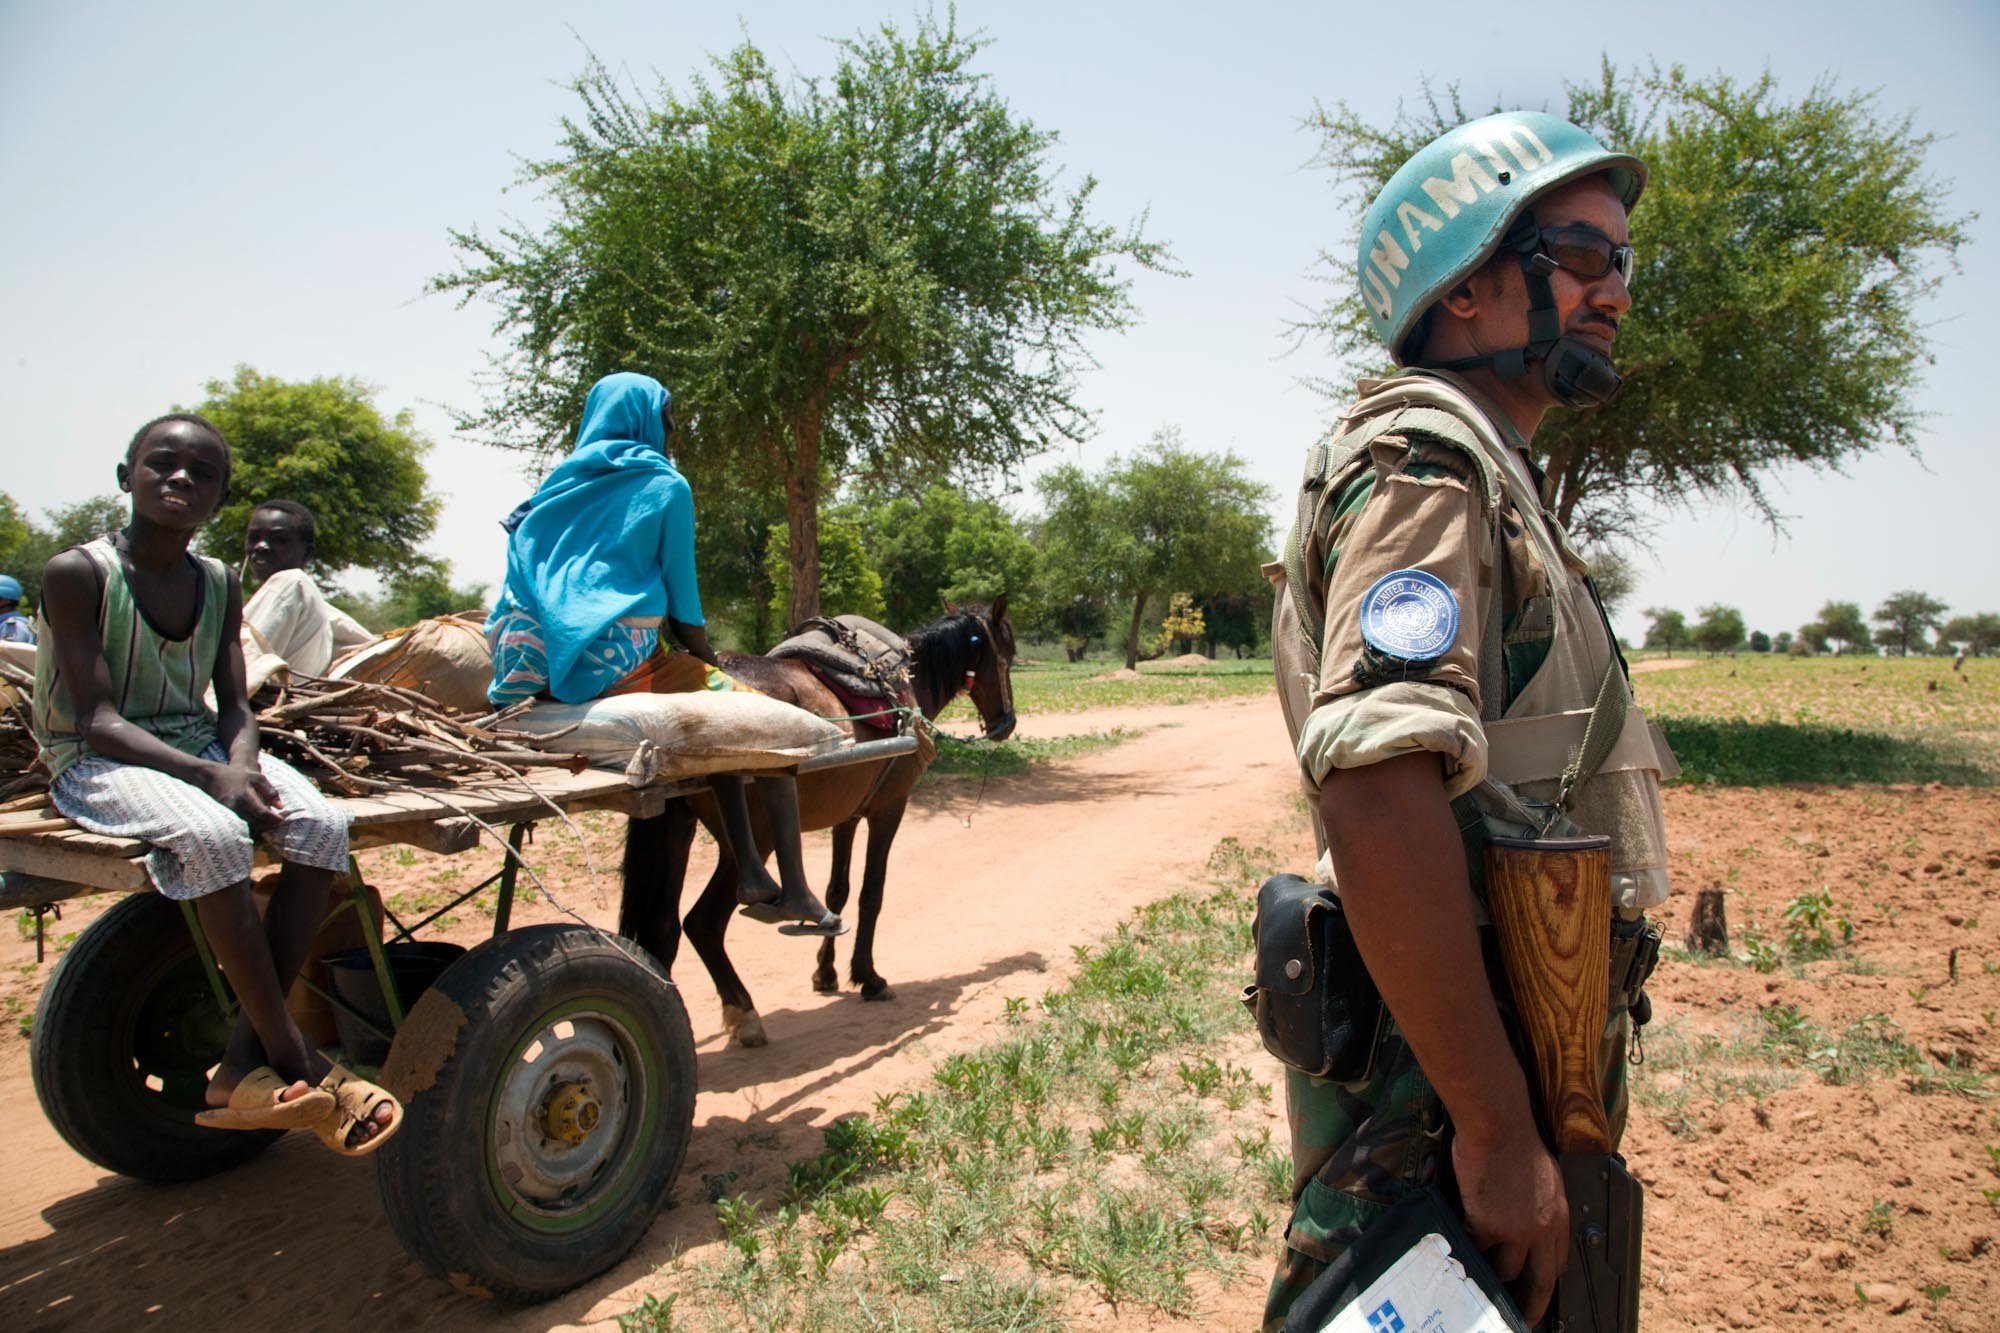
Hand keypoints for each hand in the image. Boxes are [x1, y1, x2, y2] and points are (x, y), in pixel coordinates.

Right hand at [205, 763, 284, 834]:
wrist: (214, 778)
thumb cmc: (239, 776)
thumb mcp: (258, 778)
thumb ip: (270, 791)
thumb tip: (281, 807)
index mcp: (244, 796)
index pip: (261, 812)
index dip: (273, 818)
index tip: (281, 819)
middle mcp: (235, 806)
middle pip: (255, 823)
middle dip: (268, 824)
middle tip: (276, 822)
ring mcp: (228, 812)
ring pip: (247, 826)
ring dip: (259, 826)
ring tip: (268, 821)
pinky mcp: (225, 816)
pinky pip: (240, 824)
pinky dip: (250, 825)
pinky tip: (257, 821)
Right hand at [1453, 1120, 1567, 1323]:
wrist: (1498, 1124)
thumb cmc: (1517, 1140)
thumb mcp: (1546, 1177)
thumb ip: (1542, 1206)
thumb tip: (1534, 1225)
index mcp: (1559, 1216)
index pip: (1559, 1263)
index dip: (1547, 1281)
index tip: (1537, 1291)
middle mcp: (1542, 1229)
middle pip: (1540, 1281)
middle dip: (1530, 1305)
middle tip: (1521, 1318)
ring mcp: (1515, 1229)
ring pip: (1505, 1271)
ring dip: (1492, 1277)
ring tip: (1480, 1284)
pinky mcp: (1487, 1223)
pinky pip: (1475, 1249)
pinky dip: (1465, 1252)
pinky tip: (1457, 1253)